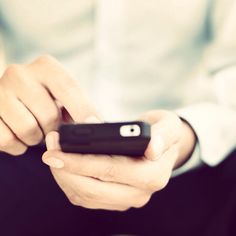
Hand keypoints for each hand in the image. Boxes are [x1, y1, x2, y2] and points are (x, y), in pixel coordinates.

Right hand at [0, 55, 95, 154]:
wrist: (13, 98)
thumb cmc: (46, 100)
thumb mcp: (65, 97)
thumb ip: (80, 108)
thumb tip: (96, 124)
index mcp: (46, 67)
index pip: (68, 88)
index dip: (82, 110)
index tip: (94, 125)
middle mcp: (20, 73)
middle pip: (49, 116)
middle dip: (55, 129)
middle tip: (51, 126)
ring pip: (29, 130)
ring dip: (36, 138)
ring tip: (36, 129)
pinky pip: (7, 140)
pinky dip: (18, 145)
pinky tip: (19, 135)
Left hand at [42, 110, 195, 210]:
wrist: (160, 146)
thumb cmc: (160, 133)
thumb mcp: (168, 126)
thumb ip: (162, 135)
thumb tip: (152, 148)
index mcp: (153, 175)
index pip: (111, 170)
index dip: (80, 161)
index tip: (56, 150)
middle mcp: (139, 193)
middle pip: (92, 188)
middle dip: (65, 169)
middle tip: (49, 149)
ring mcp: (125, 199)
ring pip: (85, 195)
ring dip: (64, 176)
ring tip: (53, 154)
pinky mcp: (114, 200)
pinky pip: (85, 197)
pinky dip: (69, 182)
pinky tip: (63, 166)